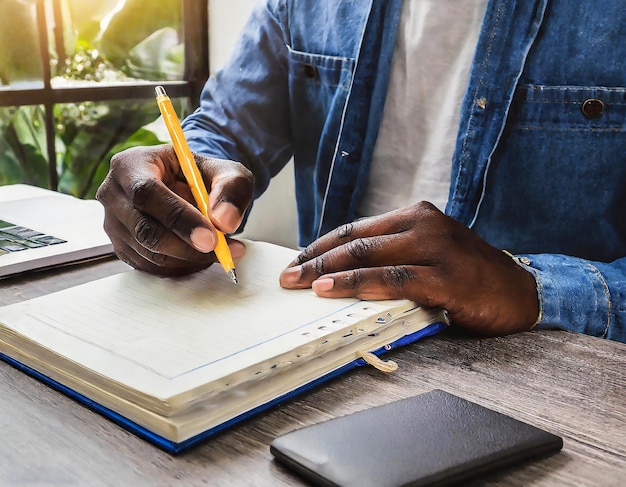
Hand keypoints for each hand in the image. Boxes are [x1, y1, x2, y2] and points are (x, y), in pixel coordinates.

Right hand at [96, 144, 253, 274]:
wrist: (187, 187)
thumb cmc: (202, 176)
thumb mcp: (226, 171)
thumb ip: (231, 189)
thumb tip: (224, 221)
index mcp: (132, 163)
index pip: (147, 192)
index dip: (179, 218)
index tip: (211, 237)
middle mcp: (114, 193)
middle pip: (144, 229)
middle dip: (186, 246)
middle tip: (221, 251)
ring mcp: (113, 223)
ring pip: (149, 252)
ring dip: (189, 258)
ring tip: (221, 251)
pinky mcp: (121, 247)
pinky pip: (150, 266)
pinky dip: (180, 267)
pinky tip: (201, 256)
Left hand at [280, 202, 538, 335]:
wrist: (522, 292)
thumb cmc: (470, 275)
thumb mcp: (429, 253)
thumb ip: (393, 255)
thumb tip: (345, 272)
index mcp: (416, 216)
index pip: (356, 229)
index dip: (322, 246)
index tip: (298, 261)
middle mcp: (424, 224)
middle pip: (355, 241)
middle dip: (317, 260)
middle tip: (290, 276)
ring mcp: (436, 248)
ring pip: (368, 257)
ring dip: (330, 272)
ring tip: (302, 284)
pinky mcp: (445, 276)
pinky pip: (393, 280)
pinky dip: (359, 285)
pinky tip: (335, 290)